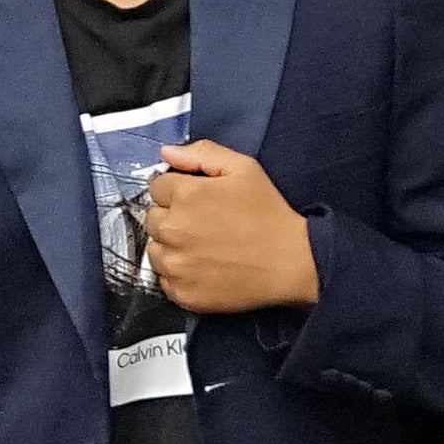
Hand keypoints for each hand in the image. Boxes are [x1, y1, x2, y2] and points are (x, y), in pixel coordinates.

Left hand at [140, 141, 319, 312]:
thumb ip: (202, 154)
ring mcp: (176, 265)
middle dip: (173, 217)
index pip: (157, 187)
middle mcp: (173, 230)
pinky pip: (164, 278)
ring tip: (204, 246)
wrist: (291, 262)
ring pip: (155, 249)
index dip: (178, 191)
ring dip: (171, 246)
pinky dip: (178, 274)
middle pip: (153, 218)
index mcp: (185, 196)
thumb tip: (167, 152)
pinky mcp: (182, 292)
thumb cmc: (269, 214)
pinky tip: (204, 267)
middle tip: (204, 223)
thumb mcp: (243, 168)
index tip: (198, 200)